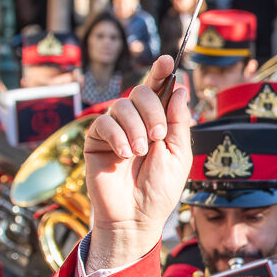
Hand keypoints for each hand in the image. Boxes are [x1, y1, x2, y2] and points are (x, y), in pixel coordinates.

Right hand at [84, 55, 192, 274]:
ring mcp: (116, 129)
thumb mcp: (178, 154)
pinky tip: (124, 154)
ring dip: (136, 127)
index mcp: (159, 122)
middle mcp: (136, 121)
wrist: (136, 216)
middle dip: (152, 109)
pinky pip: (104, 123)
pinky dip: (118, 136)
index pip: (159, 90)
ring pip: (122, 105)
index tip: (166, 59)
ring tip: (141, 152)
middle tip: (158, 135)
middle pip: (141, 92)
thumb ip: (178, 121)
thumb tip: (180, 87)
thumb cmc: (159, 190)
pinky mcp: (96, 140)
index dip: (161, 73)